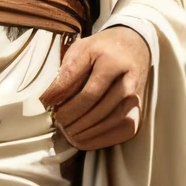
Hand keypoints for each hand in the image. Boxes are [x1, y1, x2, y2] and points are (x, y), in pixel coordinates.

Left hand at [40, 26, 150, 149]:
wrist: (135, 46)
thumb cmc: (103, 49)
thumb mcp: (82, 49)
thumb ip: (67, 71)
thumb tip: (48, 98)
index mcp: (113, 63)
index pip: (87, 91)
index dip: (65, 103)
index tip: (46, 105)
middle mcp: (128, 82)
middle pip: (98, 109)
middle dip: (74, 119)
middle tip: (57, 122)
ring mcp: (136, 99)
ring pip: (110, 122)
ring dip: (86, 132)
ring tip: (67, 132)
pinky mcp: (139, 111)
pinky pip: (121, 131)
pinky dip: (100, 139)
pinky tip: (83, 139)